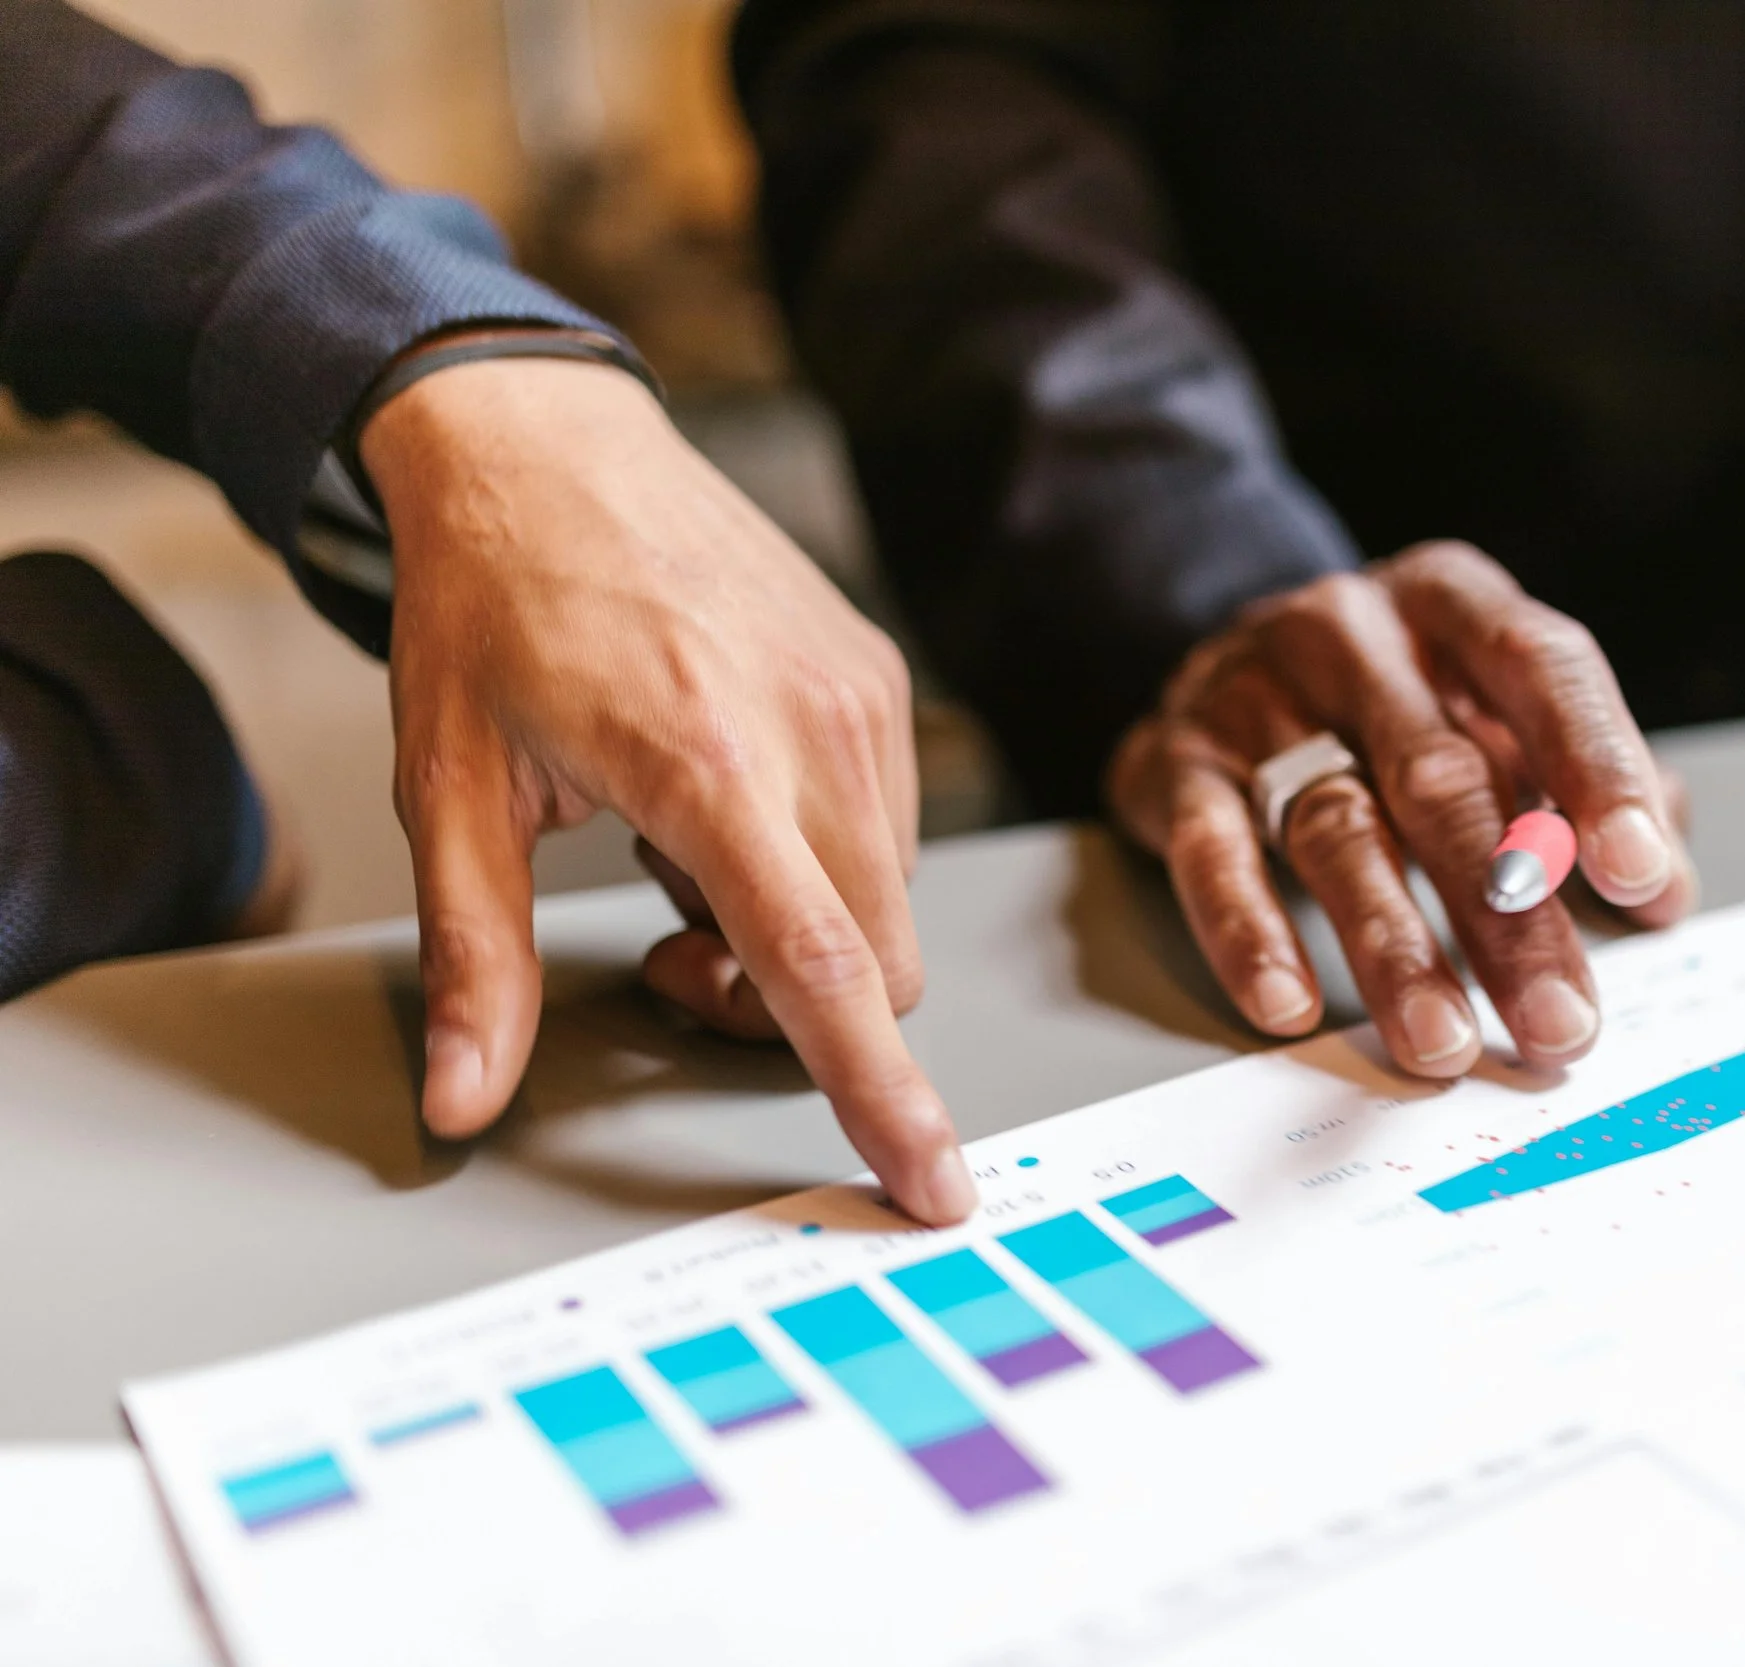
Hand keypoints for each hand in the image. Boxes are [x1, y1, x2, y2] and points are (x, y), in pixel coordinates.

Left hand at [361, 348, 975, 1223]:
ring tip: (684, 847)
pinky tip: (730, 794)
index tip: (934, 1183)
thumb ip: (473, 960)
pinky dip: (821, 858)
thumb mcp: (449, 789)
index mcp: (708, 763)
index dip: (880, 1091)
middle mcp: (813, 730)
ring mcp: (861, 699)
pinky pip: (890, 829)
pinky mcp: (878, 678)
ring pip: (889, 903)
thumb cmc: (487, 608)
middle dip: (793, 1009)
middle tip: (667, 945)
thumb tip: (462, 1100)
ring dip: (804, 930)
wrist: (545, 442)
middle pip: (877, 961)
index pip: (824, 967)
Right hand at [1108, 542, 1695, 1078]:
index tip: (1641, 873)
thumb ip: (1581, 791)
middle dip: (1510, 913)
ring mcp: (1255, 694)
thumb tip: (1667, 892)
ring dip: (1395, 950)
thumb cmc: (1392, 700)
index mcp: (1456, 604)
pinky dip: (1252, 933)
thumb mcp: (1494, 711)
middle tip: (1558, 1020)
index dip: (1598, 769)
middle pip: (1445, 778)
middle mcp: (1356, 634)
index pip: (1544, 670)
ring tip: (1442, 1043)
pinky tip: (1290, 1004)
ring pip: (1337, 828)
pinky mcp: (1175, 762)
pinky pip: (1211, 854)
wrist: (1220, 656)